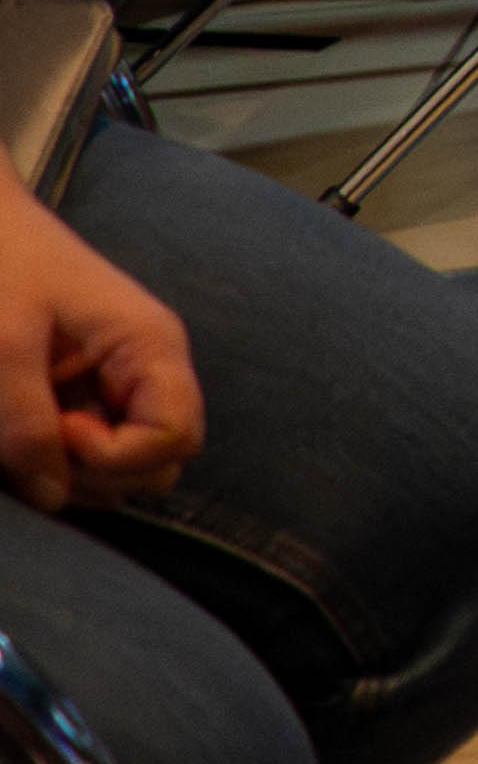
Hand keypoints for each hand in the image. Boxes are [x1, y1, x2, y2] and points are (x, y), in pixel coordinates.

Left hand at [0, 186, 197, 513]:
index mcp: (151, 345)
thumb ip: (27, 425)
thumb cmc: (1, 267)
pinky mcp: (93, 390)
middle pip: (161, 461)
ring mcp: (123, 382)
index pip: (174, 438)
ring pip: (131, 465)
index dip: (115, 456)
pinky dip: (64, 459)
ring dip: (79, 472)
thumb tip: (52, 496)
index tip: (57, 429)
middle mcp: (151, 369)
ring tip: (27, 437)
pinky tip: (27, 431)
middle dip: (102, 473)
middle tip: (40, 441)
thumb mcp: (5, 347)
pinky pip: (99, 447)